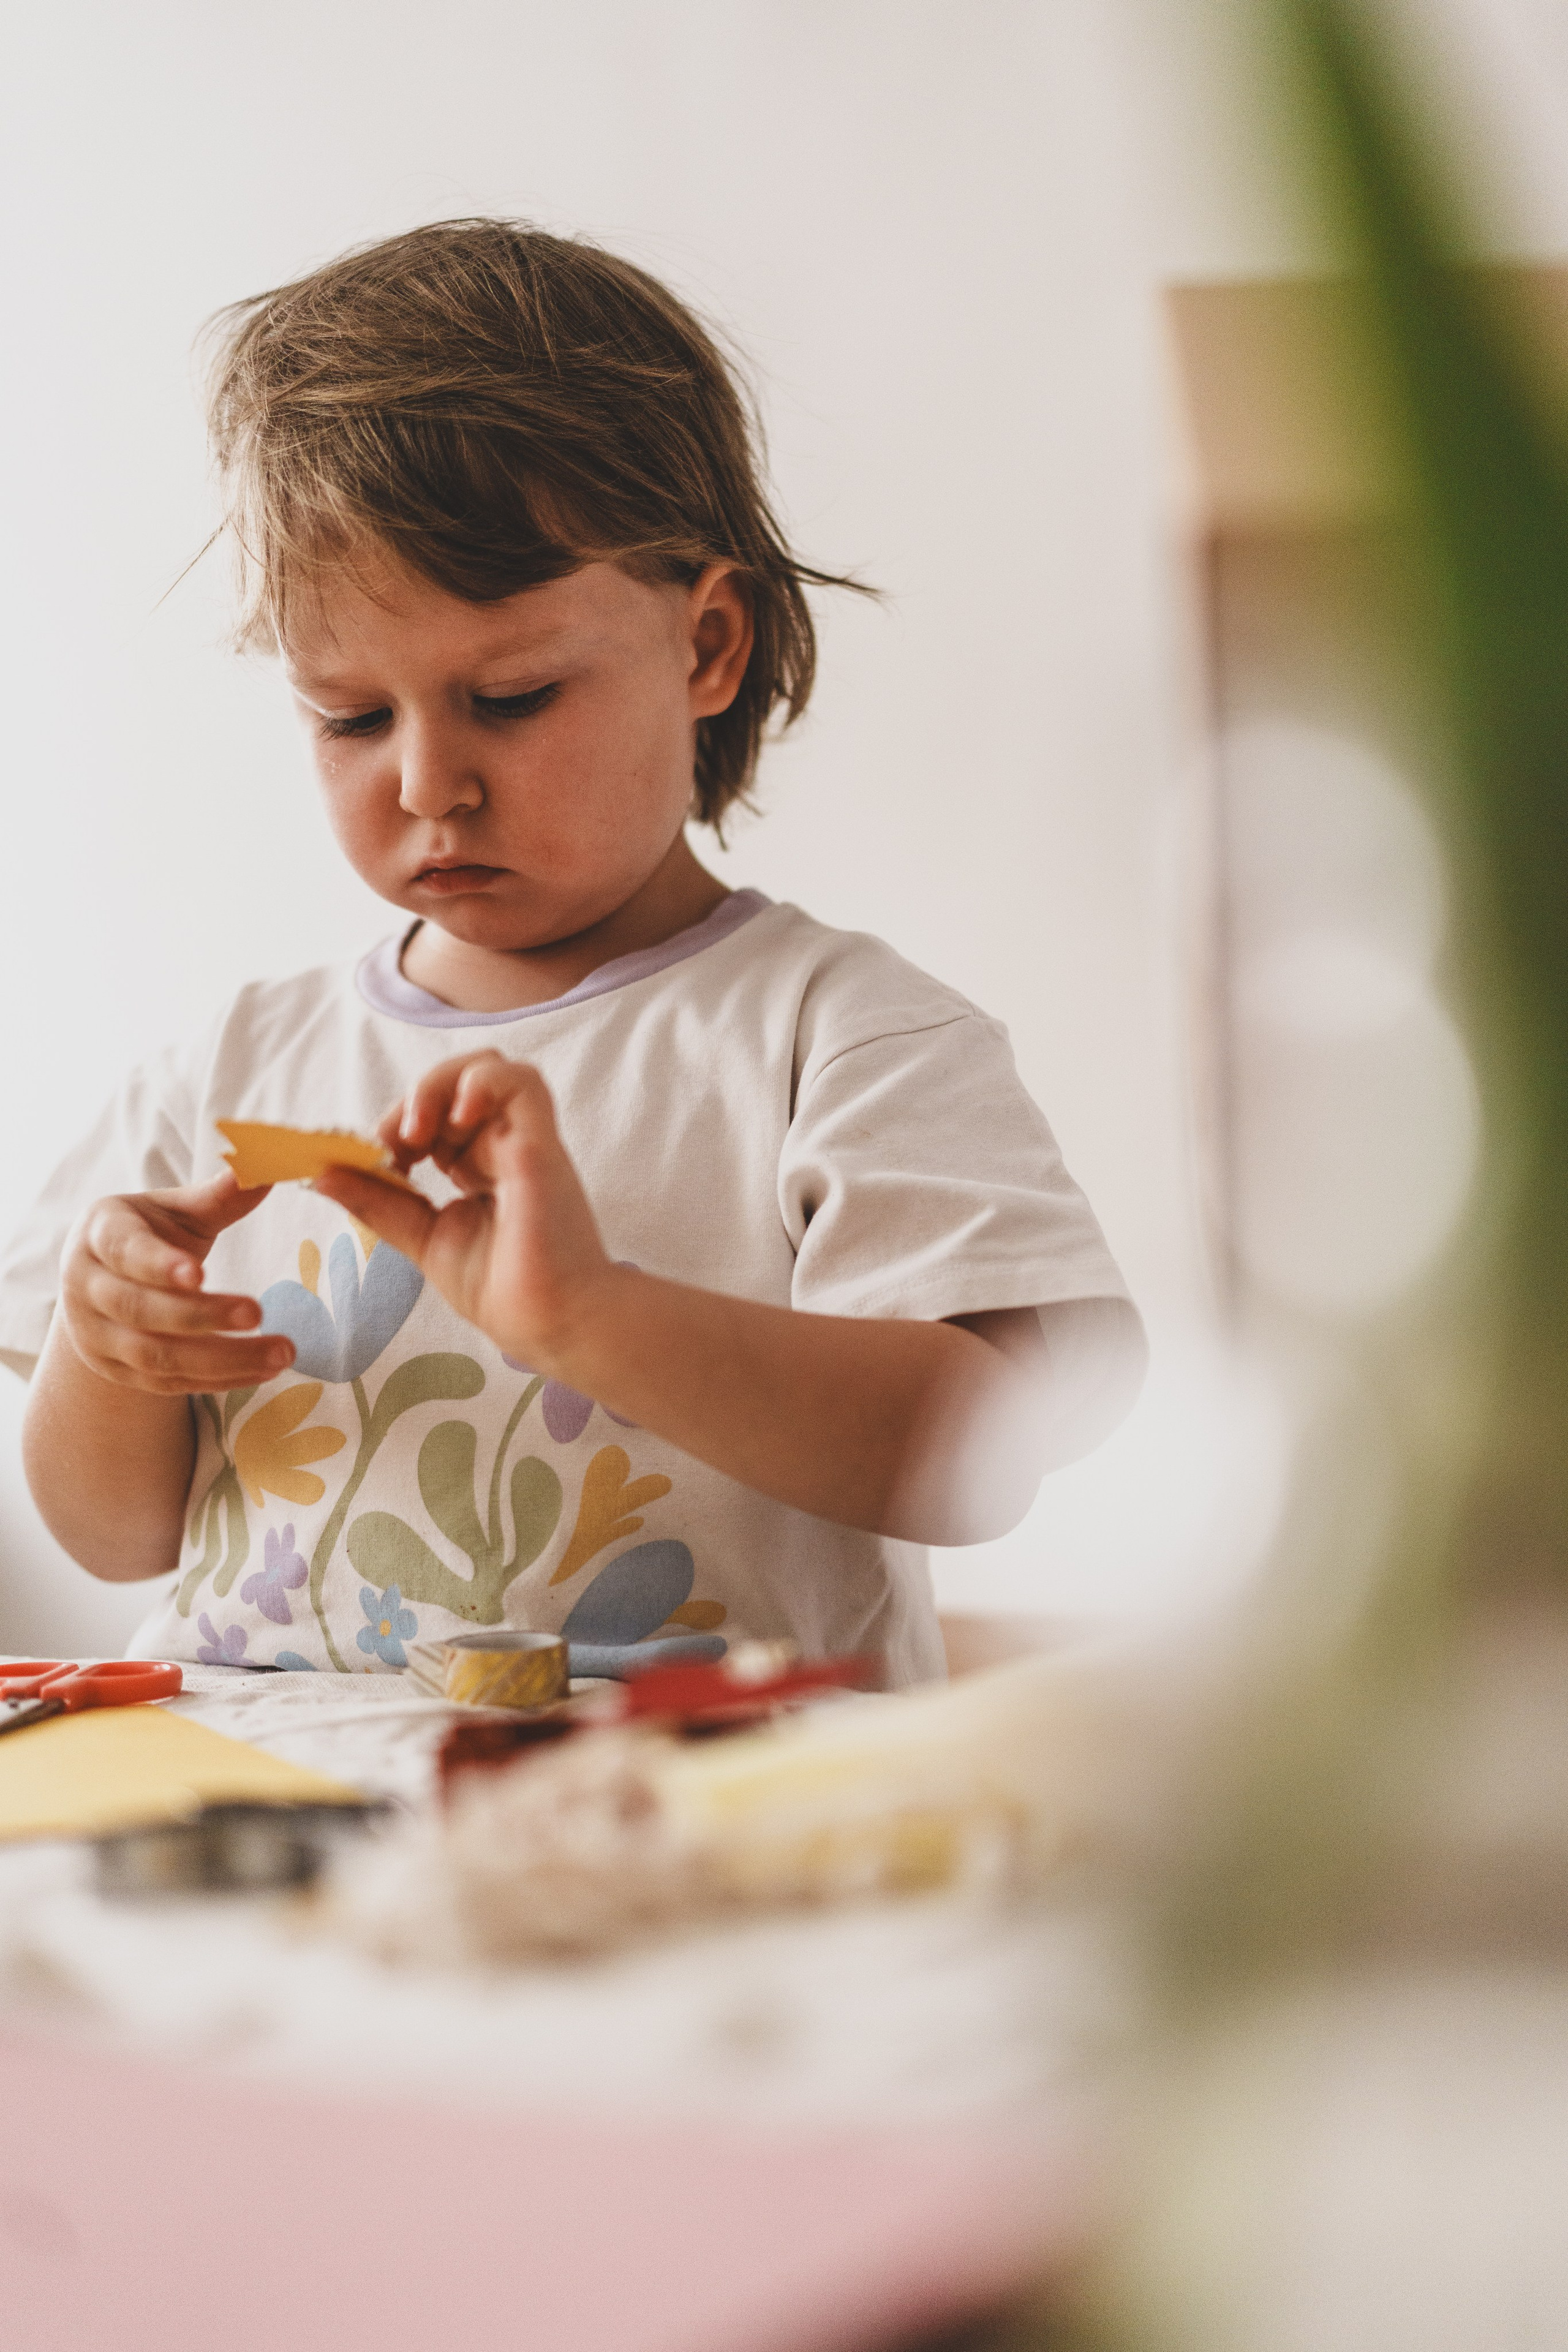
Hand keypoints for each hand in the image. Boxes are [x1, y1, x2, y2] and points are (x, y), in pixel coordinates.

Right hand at [58, 1171, 290, 1394]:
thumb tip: (265, 1169)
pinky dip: (219, 1380)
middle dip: (201, 1316)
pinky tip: (263, 1371)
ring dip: (222, 1359)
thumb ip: (218, 1196)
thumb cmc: (149, 1234)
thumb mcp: (175, 1211)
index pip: (125, 1251)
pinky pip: (169, 1384)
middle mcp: (87, 1287)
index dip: (159, 1264)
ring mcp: (97, 1336)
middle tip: (258, 1313)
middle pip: (140, 1310)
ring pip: (156, 1357)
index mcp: (100, 1234)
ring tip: (282, 1353)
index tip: (200, 1273)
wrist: (100, 1284)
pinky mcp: (118, 1372)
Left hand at [313, 1052, 615, 1372]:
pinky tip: (455, 1118)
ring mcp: (524, 1142)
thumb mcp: (422, 1237)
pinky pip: (522, 1083)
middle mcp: (504, 1145)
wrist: (550, 1325)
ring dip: (441, 1084)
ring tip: (419, 1130)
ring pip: (488, 1068)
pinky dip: (481, 1084)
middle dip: (414, 1101)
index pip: (437, 1111)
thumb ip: (379, 1202)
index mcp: (480, 1165)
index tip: (380, 1160)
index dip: (400, 1122)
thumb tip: (321, 1175)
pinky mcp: (540, 1148)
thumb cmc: (502, 1290)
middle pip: (458, 1080)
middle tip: (394, 1145)